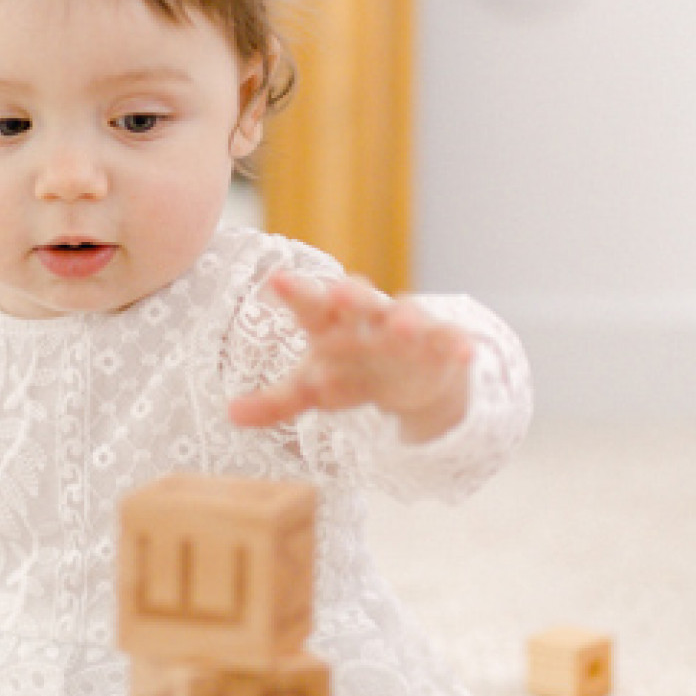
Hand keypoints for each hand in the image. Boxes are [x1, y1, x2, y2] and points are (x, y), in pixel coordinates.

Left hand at [227, 273, 473, 444]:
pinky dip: (456, 345)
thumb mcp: (315, 388)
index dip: (296, 294)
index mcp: (333, 324)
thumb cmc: (352, 371)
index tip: (276, 281)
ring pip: (406, 315)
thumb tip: (230, 414)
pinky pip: (450, 341)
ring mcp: (408, 329)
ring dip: (404, 320)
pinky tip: (465, 352)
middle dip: (350, 296)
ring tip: (400, 328)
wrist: (410, 378)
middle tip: (336, 291)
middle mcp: (369, 319)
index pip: (311, 306)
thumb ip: (276, 401)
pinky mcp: (441, 344)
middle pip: (359, 300)